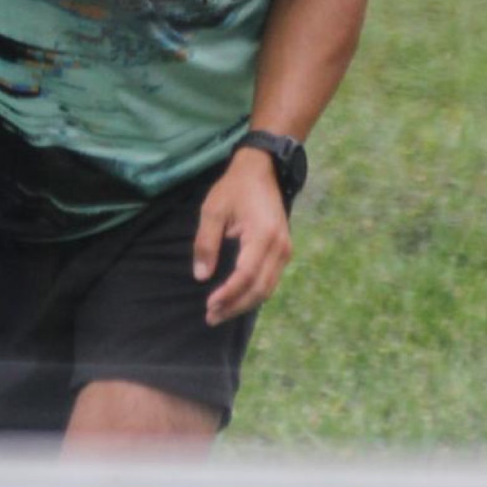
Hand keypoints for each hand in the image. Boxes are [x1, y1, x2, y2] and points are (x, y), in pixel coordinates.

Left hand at [192, 151, 292, 325]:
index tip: (209, 305)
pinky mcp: (284, 251)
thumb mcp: (213, 210)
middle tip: (211, 317)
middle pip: (260, 289)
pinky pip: (271, 280)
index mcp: (263, 235)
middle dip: (235, 306)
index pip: (246, 275)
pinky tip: (236, 299)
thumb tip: (201, 276)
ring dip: (244, 303)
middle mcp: (280, 247)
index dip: (228, 294)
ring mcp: (285, 250)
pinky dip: (254, 293)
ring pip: (268, 288)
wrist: (262, 169)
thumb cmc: (235, 188)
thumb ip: (206, 243)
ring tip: (220, 313)